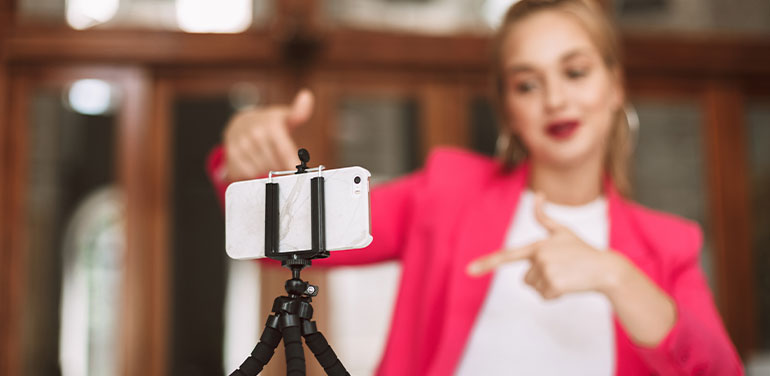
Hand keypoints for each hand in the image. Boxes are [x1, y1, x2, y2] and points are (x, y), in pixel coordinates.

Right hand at [222, 89, 314, 180]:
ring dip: (266, 169)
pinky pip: (247, 174)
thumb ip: (298, 112)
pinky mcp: (231, 156)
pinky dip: (252, 172)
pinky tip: (254, 160)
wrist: (240, 124)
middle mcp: (255, 134)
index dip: (292, 164)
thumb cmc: (268, 123)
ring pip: (262, 171)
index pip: (285, 151)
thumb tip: (307, 96)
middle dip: (280, 165)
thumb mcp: (284, 116)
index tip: (297, 172)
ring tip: (265, 156)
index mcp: (271, 126)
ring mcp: (242, 145)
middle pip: (276, 165)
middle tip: (278, 157)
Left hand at [467, 193, 626, 299]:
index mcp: (537, 245)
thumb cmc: (583, 250)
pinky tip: (570, 284)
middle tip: (562, 269)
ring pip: (534, 288)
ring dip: (549, 286)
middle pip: (525, 278)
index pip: (507, 255)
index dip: (486, 263)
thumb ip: (545, 217)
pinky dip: (556, 295)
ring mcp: (546, 271)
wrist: (605, 269)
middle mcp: (539, 257)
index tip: (468, 270)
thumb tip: (539, 193)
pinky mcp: (554, 285)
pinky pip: (545, 297)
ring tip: (567, 275)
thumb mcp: (563, 231)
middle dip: (541, 278)